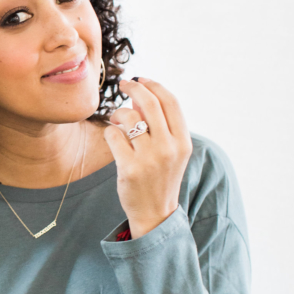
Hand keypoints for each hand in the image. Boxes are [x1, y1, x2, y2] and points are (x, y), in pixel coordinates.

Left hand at [103, 78, 192, 238]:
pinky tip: (113, 140)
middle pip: (150, 103)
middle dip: (134, 88)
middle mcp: (169, 147)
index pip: (171, 102)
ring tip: (117, 122)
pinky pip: (113, 135)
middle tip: (123, 84)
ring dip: (119, 114)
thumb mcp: (170, 151)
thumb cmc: (161, 177)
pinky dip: (110, 133)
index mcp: (183, 141)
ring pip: (129, 117)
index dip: (154, 86)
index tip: (141, 79)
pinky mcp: (129, 168)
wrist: (155, 213)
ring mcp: (149, 158)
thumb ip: (160, 123)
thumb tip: (141, 94)